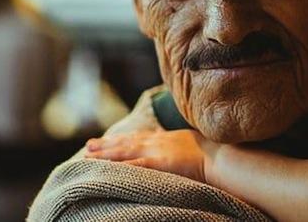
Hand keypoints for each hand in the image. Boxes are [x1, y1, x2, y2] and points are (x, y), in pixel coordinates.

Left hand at [85, 129, 214, 181]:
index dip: (121, 139)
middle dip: (106, 145)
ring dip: (105, 154)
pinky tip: (106, 169)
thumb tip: (178, 149)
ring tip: (87, 156)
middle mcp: (157, 142)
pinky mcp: (159, 163)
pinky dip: (119, 166)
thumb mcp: (193, 143)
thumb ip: (180, 145)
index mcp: (166, 138)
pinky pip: (134, 165)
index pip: (138, 137)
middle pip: (126, 142)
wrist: (220, 156)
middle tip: (88, 146)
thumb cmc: (212, 152)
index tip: (106, 139)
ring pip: (125, 152)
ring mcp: (157, 152)